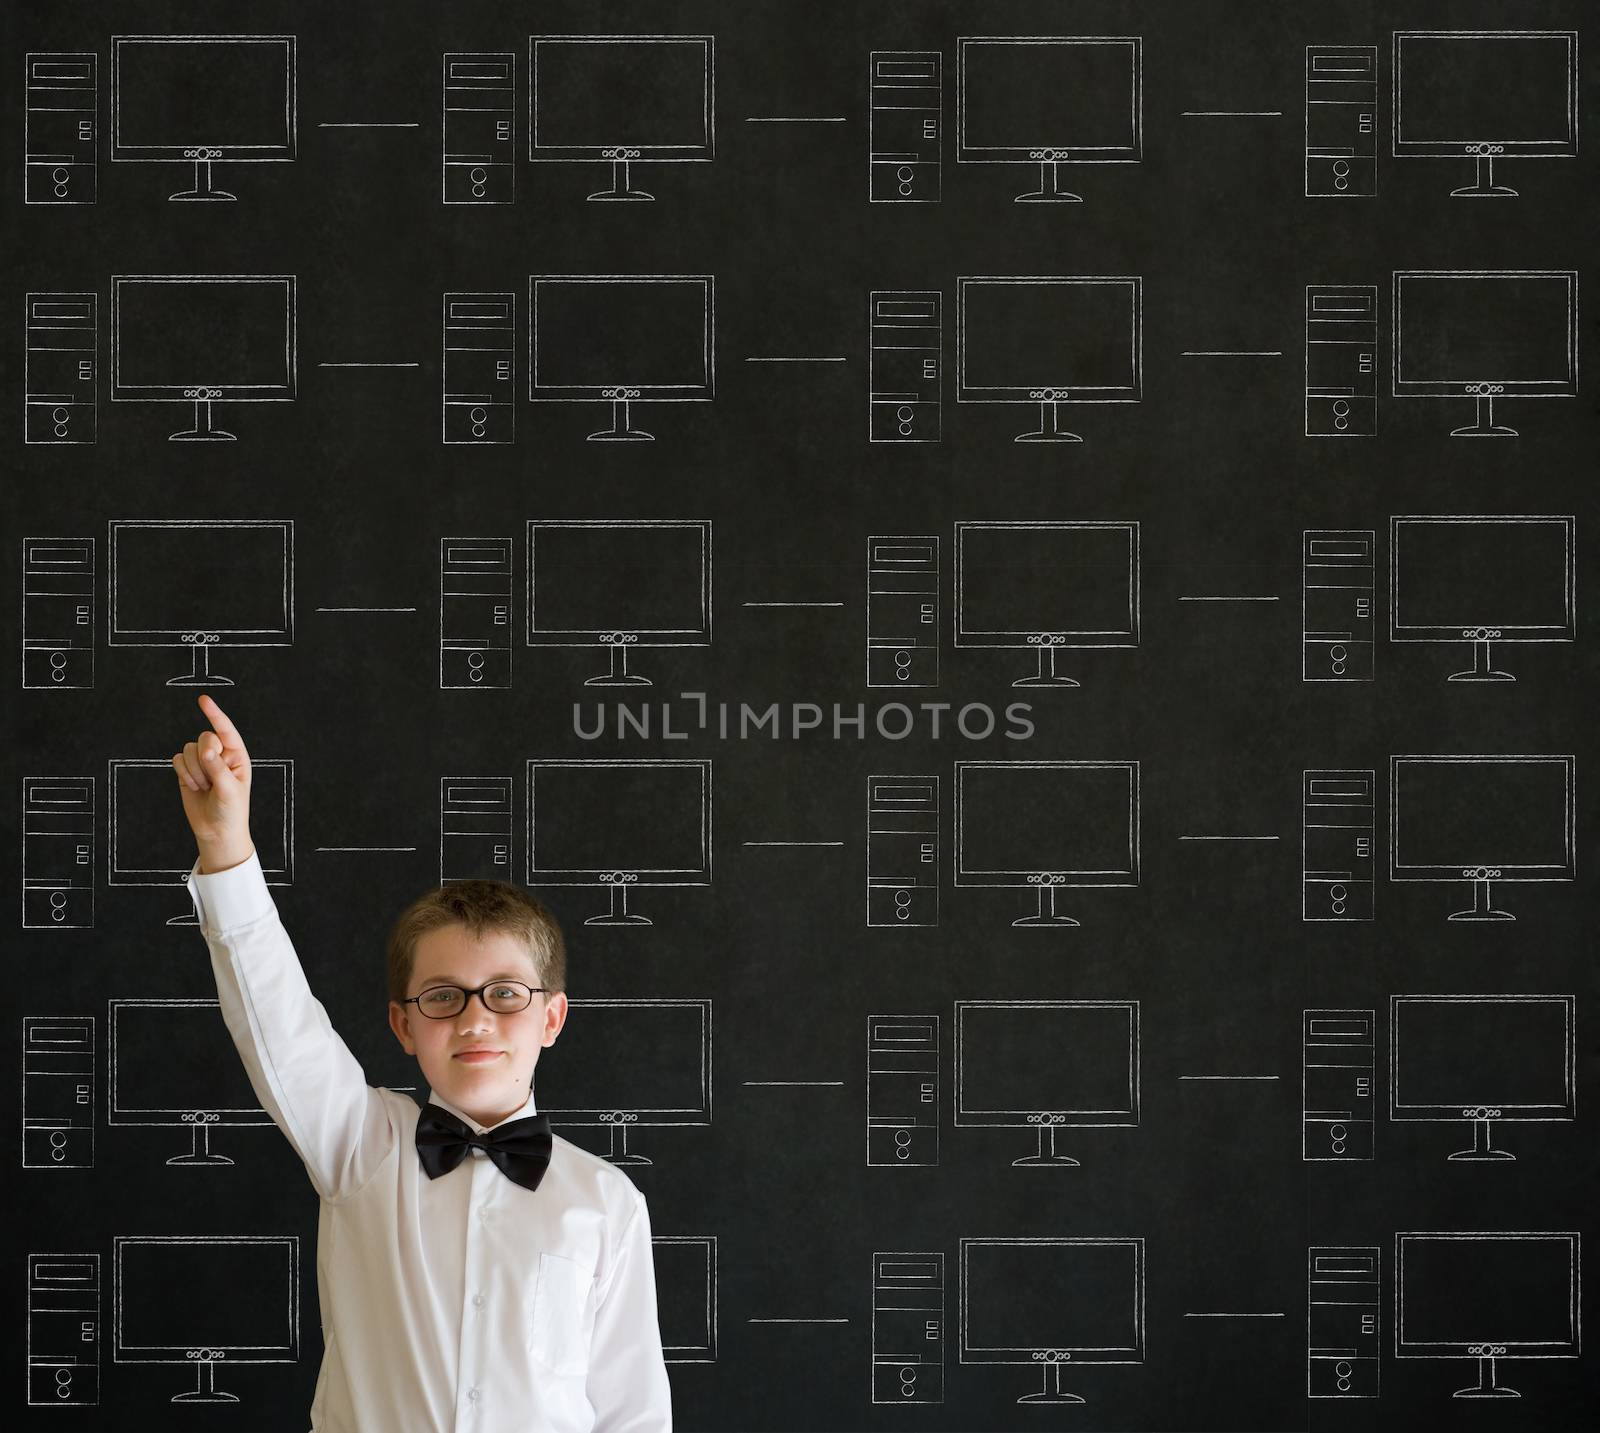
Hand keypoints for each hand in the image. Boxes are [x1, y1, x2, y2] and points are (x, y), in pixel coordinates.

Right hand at [172, 694, 253, 872]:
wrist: (216, 831)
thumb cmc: (231, 811)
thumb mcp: (229, 790)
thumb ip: (218, 768)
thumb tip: (206, 750)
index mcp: (237, 756)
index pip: (226, 730)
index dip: (215, 715)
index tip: (203, 700)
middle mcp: (220, 755)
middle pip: (204, 738)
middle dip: (204, 757)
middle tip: (211, 779)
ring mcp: (203, 762)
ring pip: (188, 750)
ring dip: (194, 770)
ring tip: (204, 787)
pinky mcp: (187, 771)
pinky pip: (177, 760)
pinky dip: (183, 774)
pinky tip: (193, 787)